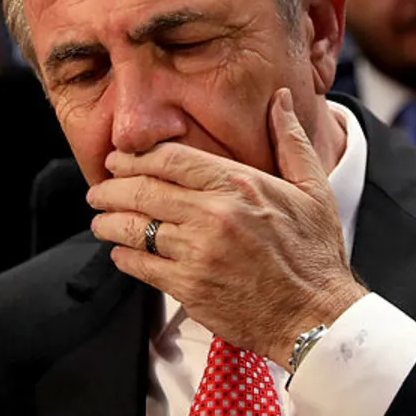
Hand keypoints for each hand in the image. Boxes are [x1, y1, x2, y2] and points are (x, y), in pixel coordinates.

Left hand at [88, 88, 367, 368]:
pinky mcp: (188, 287)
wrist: (317, 317)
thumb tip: (278, 99)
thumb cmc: (315, 254)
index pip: (169, 159)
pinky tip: (121, 252)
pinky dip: (124, 256)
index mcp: (238, 185)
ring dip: (108, 222)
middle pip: (142, 191)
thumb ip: (290, 140)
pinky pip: (141, 265)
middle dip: (110, 188)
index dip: (134, 157)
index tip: (118, 160)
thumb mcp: (313, 189)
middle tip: (98, 190)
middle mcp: (213, 215)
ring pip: (134, 228)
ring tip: (100, 220)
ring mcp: (197, 253)